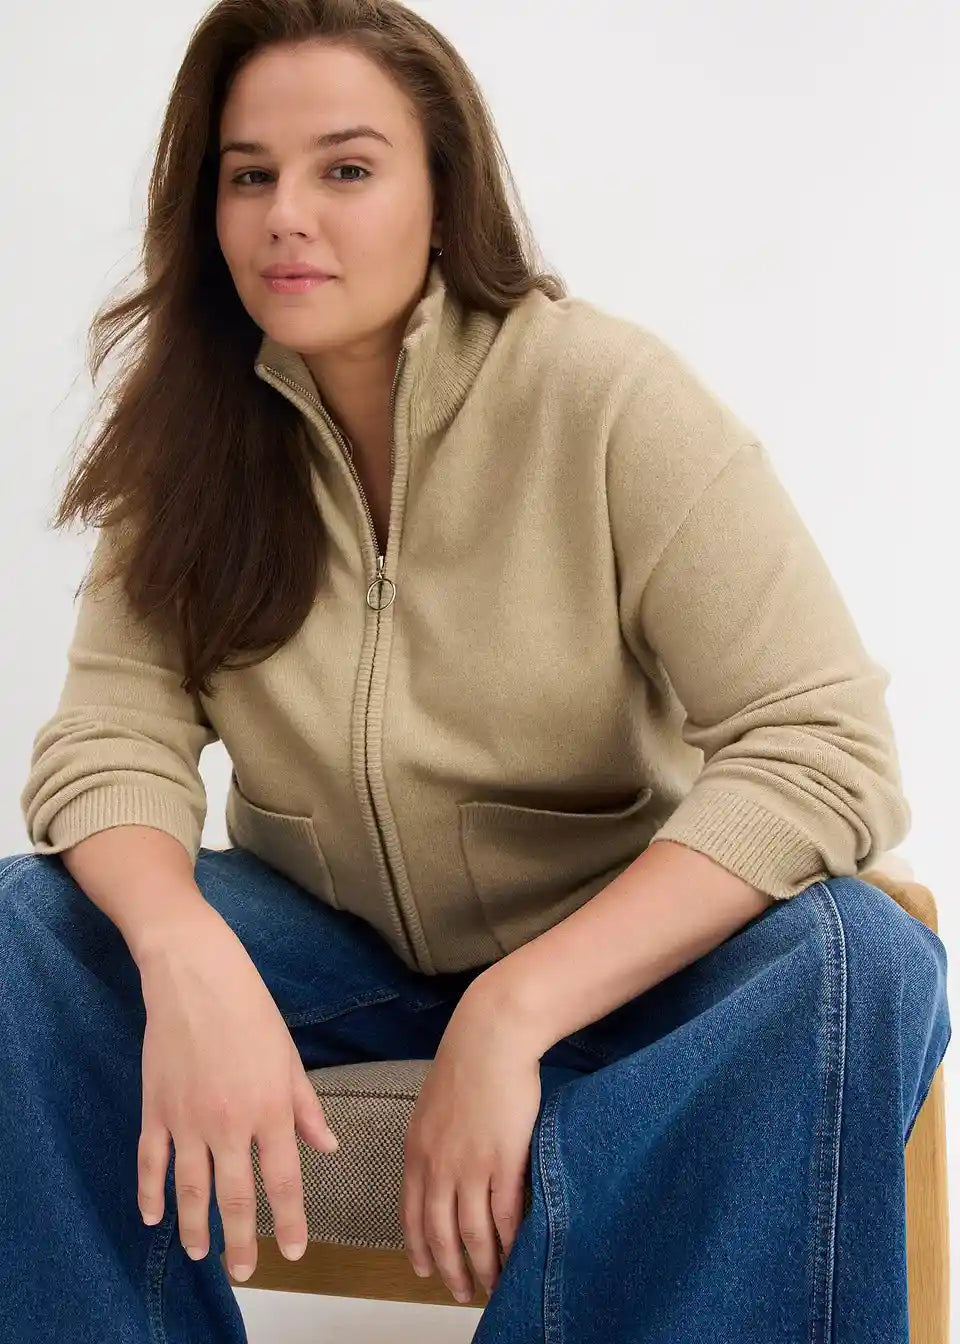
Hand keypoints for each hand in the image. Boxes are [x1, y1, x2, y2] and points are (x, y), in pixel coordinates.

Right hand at [136, 905, 339, 1281]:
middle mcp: (230, 1123)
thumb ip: (306, 1107)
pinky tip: (153, 1216)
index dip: (288, 1220)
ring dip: (195, 1227)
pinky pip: (151, 1162)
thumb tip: (326, 1146)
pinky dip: (150, 1193)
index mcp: (270, 1108)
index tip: (292, 1252)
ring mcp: (188, 1119)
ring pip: (190, 1189)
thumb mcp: (288, 1056)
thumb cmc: (250, 1009)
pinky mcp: (156, 1108)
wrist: (196, 975)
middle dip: (240, 1240)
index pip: (282, 1180)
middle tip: (244, 1272)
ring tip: (200, 1253)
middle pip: (234, 1197)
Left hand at [400, 987, 541, 1303]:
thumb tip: (438, 1166)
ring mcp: (471, 1166)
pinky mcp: (504, 1161)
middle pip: (440, 1233)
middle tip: (461, 1292)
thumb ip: (432, 1140)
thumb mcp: (432, 1105)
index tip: (425, 1270)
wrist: (491, 1037)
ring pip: (473, 1233)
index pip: (411, 1214)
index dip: (419, 1247)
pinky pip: (504, 1216)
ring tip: (493, 1284)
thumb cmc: (467, 1063)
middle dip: (449, 1269)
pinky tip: (515, 1255)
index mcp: (417, 1151)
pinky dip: (508, 1243)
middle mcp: (438, 1165)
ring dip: (482, 1265)